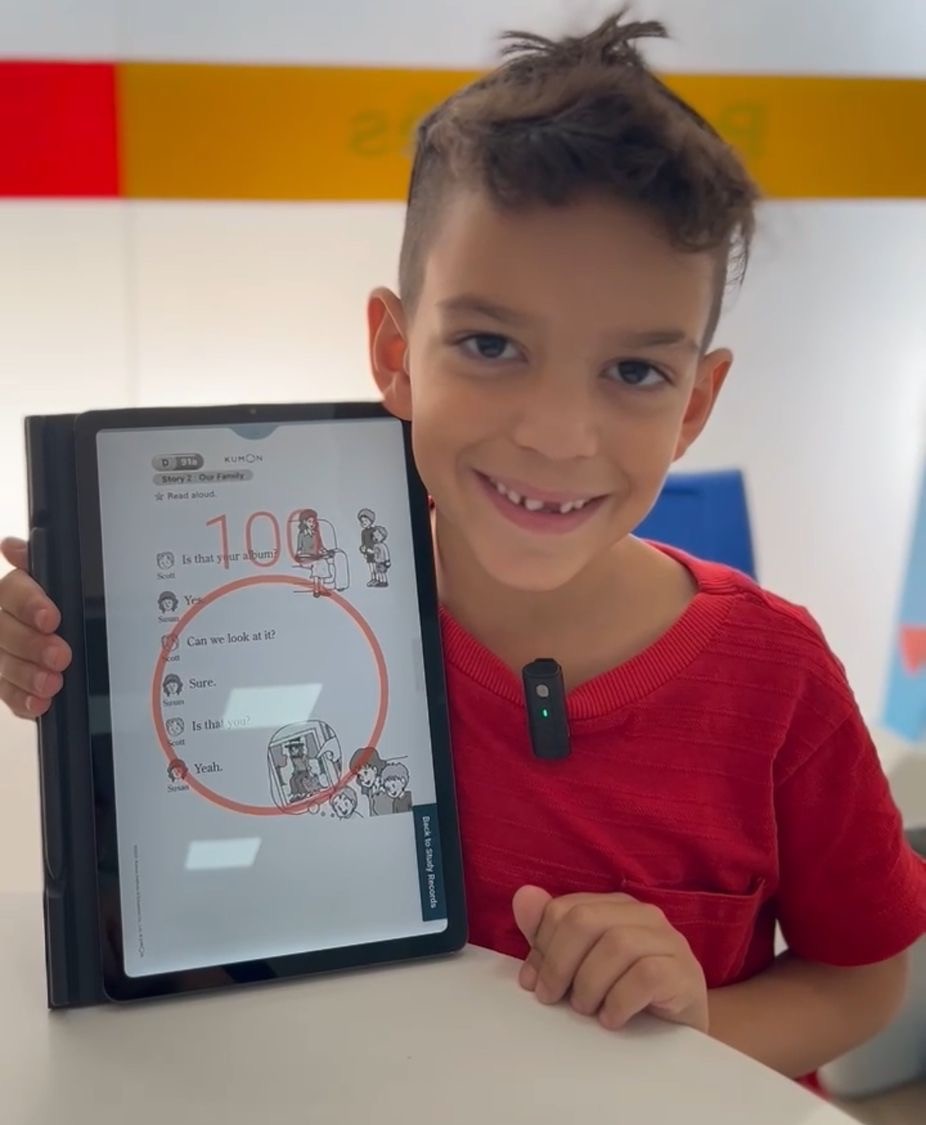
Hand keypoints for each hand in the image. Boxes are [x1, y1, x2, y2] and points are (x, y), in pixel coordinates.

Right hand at [0, 537, 70, 717]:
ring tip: (53, 684)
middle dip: (31, 644)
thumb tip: (11, 547)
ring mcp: (5, 652)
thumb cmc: (74, 609)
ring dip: (26, 675)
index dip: (29, 603)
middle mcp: (6, 620)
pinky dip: (23, 699)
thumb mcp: (69, 586)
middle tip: (60, 655)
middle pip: (4, 630)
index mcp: (19, 592)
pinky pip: (7, 692)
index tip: (51, 618)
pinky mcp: (9, 682)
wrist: (89, 651)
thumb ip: (45, 567)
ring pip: (3, 663)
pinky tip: (39, 703)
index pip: (12, 590)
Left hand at [512, 885, 708, 1032]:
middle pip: (584, 921)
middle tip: (552, 998)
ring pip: (616, 945)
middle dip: (559, 963)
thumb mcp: (580, 967)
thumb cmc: (625, 997)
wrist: (679, 1037)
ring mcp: (670, 942)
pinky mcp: (685, 974)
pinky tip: (612, 1019)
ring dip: (589, 984)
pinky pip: (646, 976)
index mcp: (615, 906)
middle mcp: (644, 915)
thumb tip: (522, 895)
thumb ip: (550, 935)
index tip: (532, 984)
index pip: (565, 909)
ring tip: (585, 1010)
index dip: (541, 947)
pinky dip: (619, 1001)